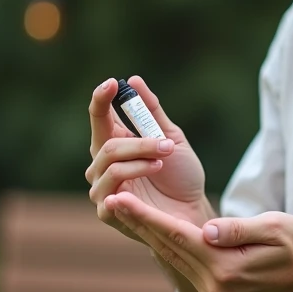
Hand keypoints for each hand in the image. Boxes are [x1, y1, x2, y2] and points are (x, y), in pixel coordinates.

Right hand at [86, 76, 211, 241]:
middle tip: (167, 144)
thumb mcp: (172, 138)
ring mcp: (102, 188)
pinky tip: (153, 175)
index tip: (112, 83)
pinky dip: (134, 177)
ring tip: (163, 161)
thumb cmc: (181, 176)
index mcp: (115, 143)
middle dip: (139, 141)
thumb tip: (134, 80)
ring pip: (111, 165)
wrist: (193, 211)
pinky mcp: (107, 211)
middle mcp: (102, 165)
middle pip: (107, 144)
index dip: (101, 99)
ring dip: (141, 159)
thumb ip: (152, 112)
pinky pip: (112, 190)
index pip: (99, 117)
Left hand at [105, 191, 292, 291]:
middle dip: (137, 221)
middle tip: (110, 198)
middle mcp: (212, 284)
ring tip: (122, 208)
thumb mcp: (275, 228)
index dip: (146, 216)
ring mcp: (211, 290)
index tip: (120, 199)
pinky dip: (163, 242)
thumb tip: (209, 229)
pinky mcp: (213, 288)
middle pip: (166, 246)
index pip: (177, 237)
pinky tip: (150, 227)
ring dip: (146, 231)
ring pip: (170, 254)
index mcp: (225, 269)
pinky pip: (182, 261)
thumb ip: (240, 229)